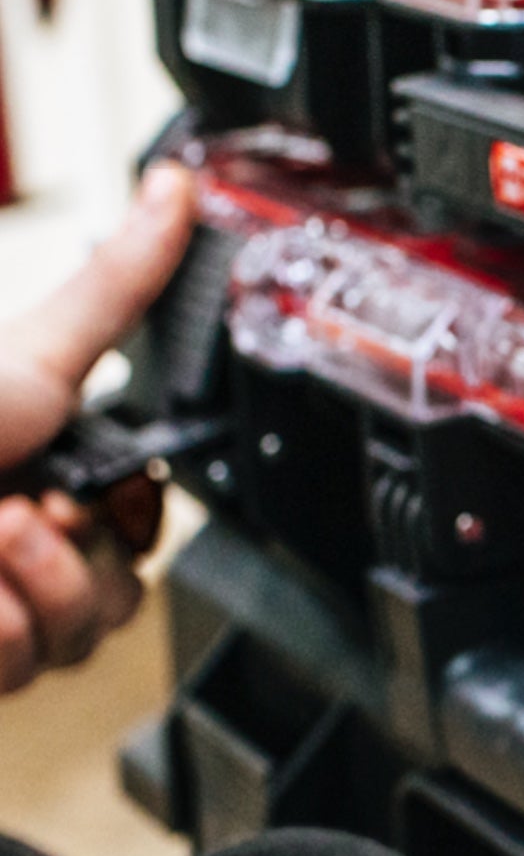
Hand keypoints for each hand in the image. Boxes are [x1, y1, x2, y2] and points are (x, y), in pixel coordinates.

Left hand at [0, 164, 197, 692]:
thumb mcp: (30, 359)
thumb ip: (116, 287)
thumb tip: (173, 192)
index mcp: (40, 474)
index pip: (142, 528)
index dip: (136, 516)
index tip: (106, 493)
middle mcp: (19, 548)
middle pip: (127, 588)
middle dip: (81, 552)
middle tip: (25, 510)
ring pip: (86, 632)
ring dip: (36, 585)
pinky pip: (31, 663)